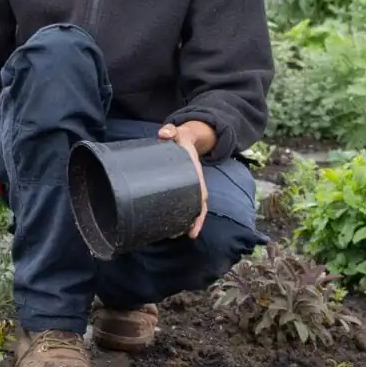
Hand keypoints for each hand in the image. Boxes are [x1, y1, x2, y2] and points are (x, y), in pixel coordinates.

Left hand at [158, 122, 209, 238]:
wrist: (184, 137)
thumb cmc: (179, 138)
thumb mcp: (177, 133)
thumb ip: (171, 131)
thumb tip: (164, 133)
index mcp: (195, 172)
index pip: (201, 193)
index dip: (200, 208)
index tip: (197, 221)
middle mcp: (194, 182)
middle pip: (199, 205)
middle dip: (196, 221)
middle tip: (189, 234)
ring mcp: (188, 186)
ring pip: (192, 207)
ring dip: (189, 222)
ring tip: (178, 235)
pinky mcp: (181, 187)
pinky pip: (184, 203)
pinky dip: (182, 216)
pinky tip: (173, 227)